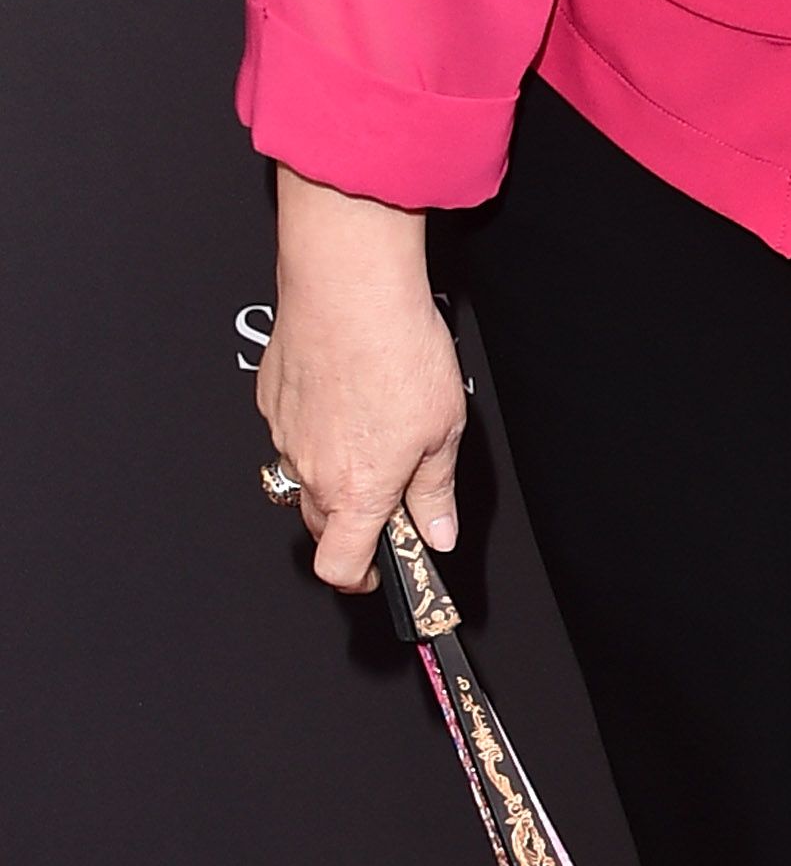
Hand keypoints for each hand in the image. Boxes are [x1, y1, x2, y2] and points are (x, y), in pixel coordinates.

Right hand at [258, 168, 466, 591]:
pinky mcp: (271, 399)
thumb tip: (438, 531)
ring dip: (332, 471)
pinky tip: (345, 392)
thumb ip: (436, 489)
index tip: (383, 570)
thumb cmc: (398, 351)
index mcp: (357, 491)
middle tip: (391, 492)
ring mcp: (284, 435)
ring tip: (371, 428)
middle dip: (353, 522)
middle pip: (321, 526)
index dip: (361, 578)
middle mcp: (311, 471)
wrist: (348, 287)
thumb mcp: (443, 428)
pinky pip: (291, 431)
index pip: (339, 567)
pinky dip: (315, 427)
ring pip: (303, 476)